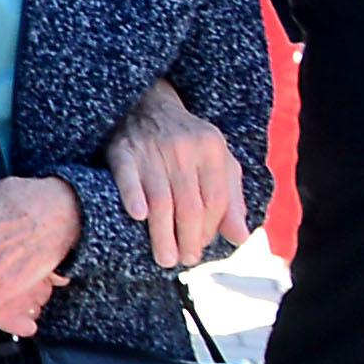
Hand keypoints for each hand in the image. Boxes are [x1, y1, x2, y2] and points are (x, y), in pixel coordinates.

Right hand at [105, 76, 244, 267]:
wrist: (144, 102)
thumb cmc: (185, 140)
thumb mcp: (215, 161)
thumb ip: (230, 198)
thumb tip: (240, 237)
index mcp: (213, 148)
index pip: (216, 199)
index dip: (210, 229)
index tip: (200, 248)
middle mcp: (185, 147)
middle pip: (189, 203)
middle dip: (188, 237)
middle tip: (183, 261)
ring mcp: (152, 148)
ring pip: (162, 198)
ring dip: (163, 232)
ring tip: (165, 258)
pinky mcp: (122, 149)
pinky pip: (128, 177)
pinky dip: (132, 196)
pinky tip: (137, 216)